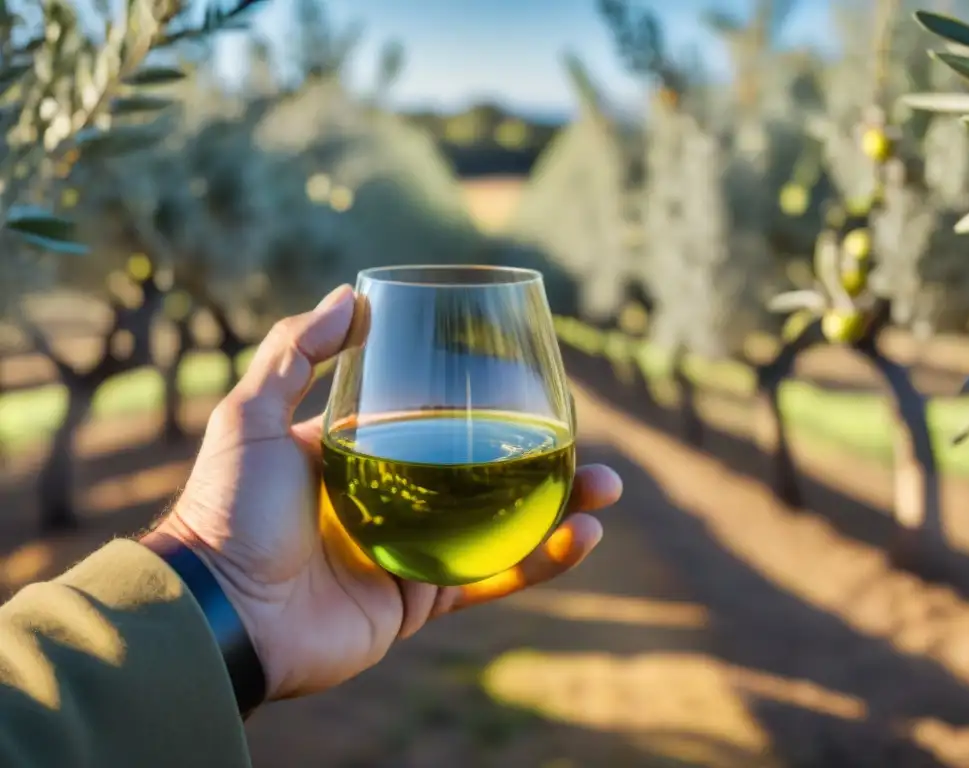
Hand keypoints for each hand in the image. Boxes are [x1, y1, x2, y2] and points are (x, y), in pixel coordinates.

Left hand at [143, 285, 621, 701]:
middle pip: (482, 471)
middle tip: (584, 437)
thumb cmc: (228, 508)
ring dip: (561, 508)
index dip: (483, 404)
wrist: (220, 612)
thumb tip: (350, 293)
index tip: (529, 383)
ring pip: (503, 524)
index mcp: (360, 454)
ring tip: (607, 488)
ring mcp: (412, 550)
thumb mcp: (251, 414)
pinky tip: (583, 537)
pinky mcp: (423, 599)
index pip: (434, 420)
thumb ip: (294, 351)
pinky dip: (543, 561)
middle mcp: (393, 499)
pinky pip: (494, 577)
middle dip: (539, 456)